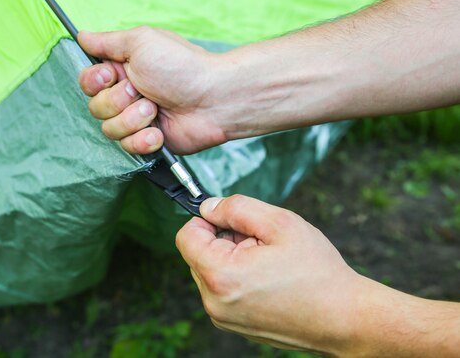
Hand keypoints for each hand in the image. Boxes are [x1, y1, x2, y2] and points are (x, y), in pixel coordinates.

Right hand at [78, 27, 227, 154]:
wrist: (213, 98)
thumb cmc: (181, 65)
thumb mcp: (141, 42)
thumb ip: (107, 42)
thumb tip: (82, 36)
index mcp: (123, 69)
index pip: (88, 80)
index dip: (94, 82)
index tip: (111, 76)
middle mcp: (127, 94)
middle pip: (96, 107)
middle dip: (118, 101)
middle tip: (142, 91)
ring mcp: (137, 119)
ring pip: (109, 129)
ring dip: (133, 119)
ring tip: (155, 109)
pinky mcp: (148, 140)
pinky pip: (128, 148)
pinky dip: (143, 140)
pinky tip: (159, 132)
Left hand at [176, 195, 367, 354]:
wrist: (345, 319)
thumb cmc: (317, 273)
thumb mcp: (279, 223)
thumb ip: (236, 208)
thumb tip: (208, 207)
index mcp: (220, 276)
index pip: (186, 236)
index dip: (206, 220)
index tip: (231, 219)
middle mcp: (214, 302)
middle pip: (197, 254)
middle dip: (223, 240)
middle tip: (260, 242)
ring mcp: (223, 317)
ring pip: (210, 271)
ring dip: (232, 259)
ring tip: (268, 262)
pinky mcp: (234, 324)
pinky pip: (223, 290)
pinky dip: (238, 278)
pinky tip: (269, 279)